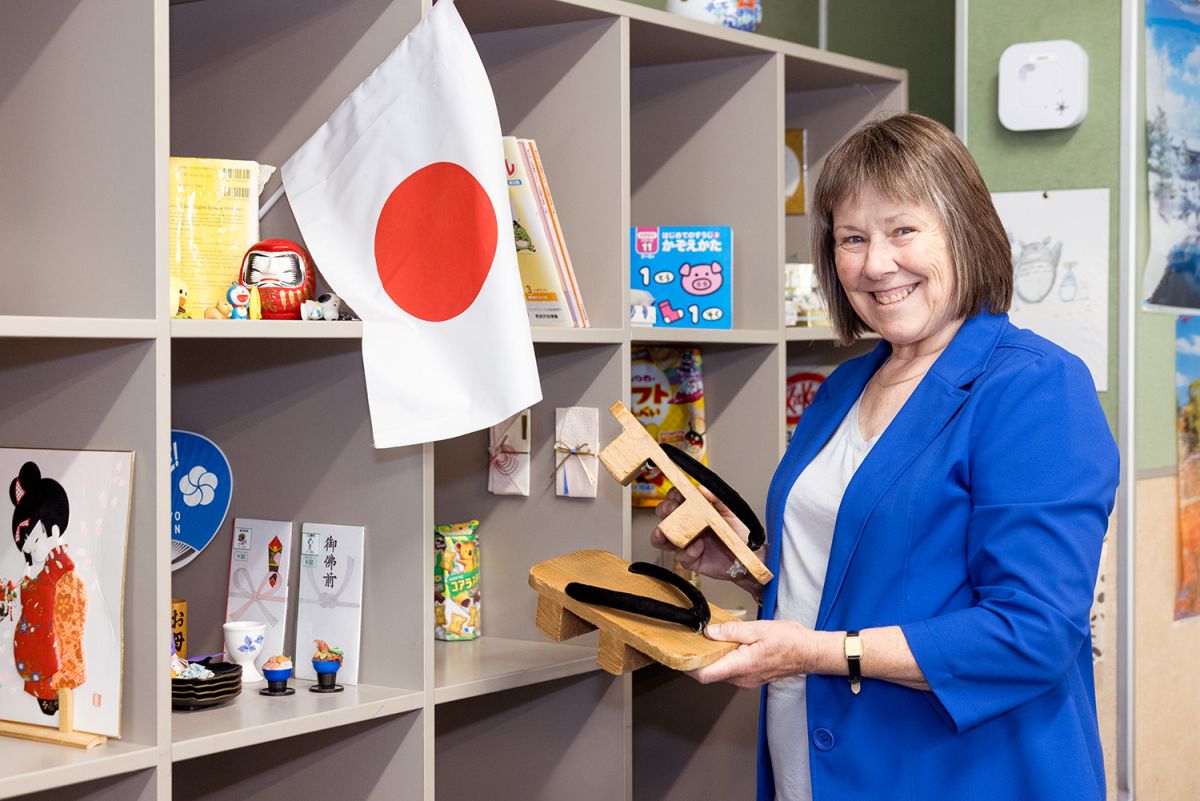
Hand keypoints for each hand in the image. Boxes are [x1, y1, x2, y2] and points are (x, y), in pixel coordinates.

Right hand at [651, 486, 759, 588]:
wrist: (751, 554)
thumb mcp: (731, 511)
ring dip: (661, 534)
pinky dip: (689, 551)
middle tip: (672, 509)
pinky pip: (683, 556)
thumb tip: (702, 489)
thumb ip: (717, 499)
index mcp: (695, 510)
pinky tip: (699, 546)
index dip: (673, 495)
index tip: (677, 494)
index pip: (676, 499)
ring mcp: (687, 543)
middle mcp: (688, 526)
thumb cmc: (739, 532)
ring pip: (663, 539)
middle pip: (665, 516)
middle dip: (665, 510)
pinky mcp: (692, 560)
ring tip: (665, 532)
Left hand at [687, 620, 821, 688]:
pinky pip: (731, 670)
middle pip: (710, 673)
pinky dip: (725, 659)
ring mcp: (747, 680)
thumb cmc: (790, 641)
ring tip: (709, 639)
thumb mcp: (758, 629)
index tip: (679, 655)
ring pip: (721, 672)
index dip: (688, 667)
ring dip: (713, 658)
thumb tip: (710, 632)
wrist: (810, 652)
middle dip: (699, 658)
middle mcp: (742, 678)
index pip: (705, 675)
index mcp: (741, 666)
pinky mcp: (752, 677)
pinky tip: (727, 644)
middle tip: (691, 640)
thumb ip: (731, 631)